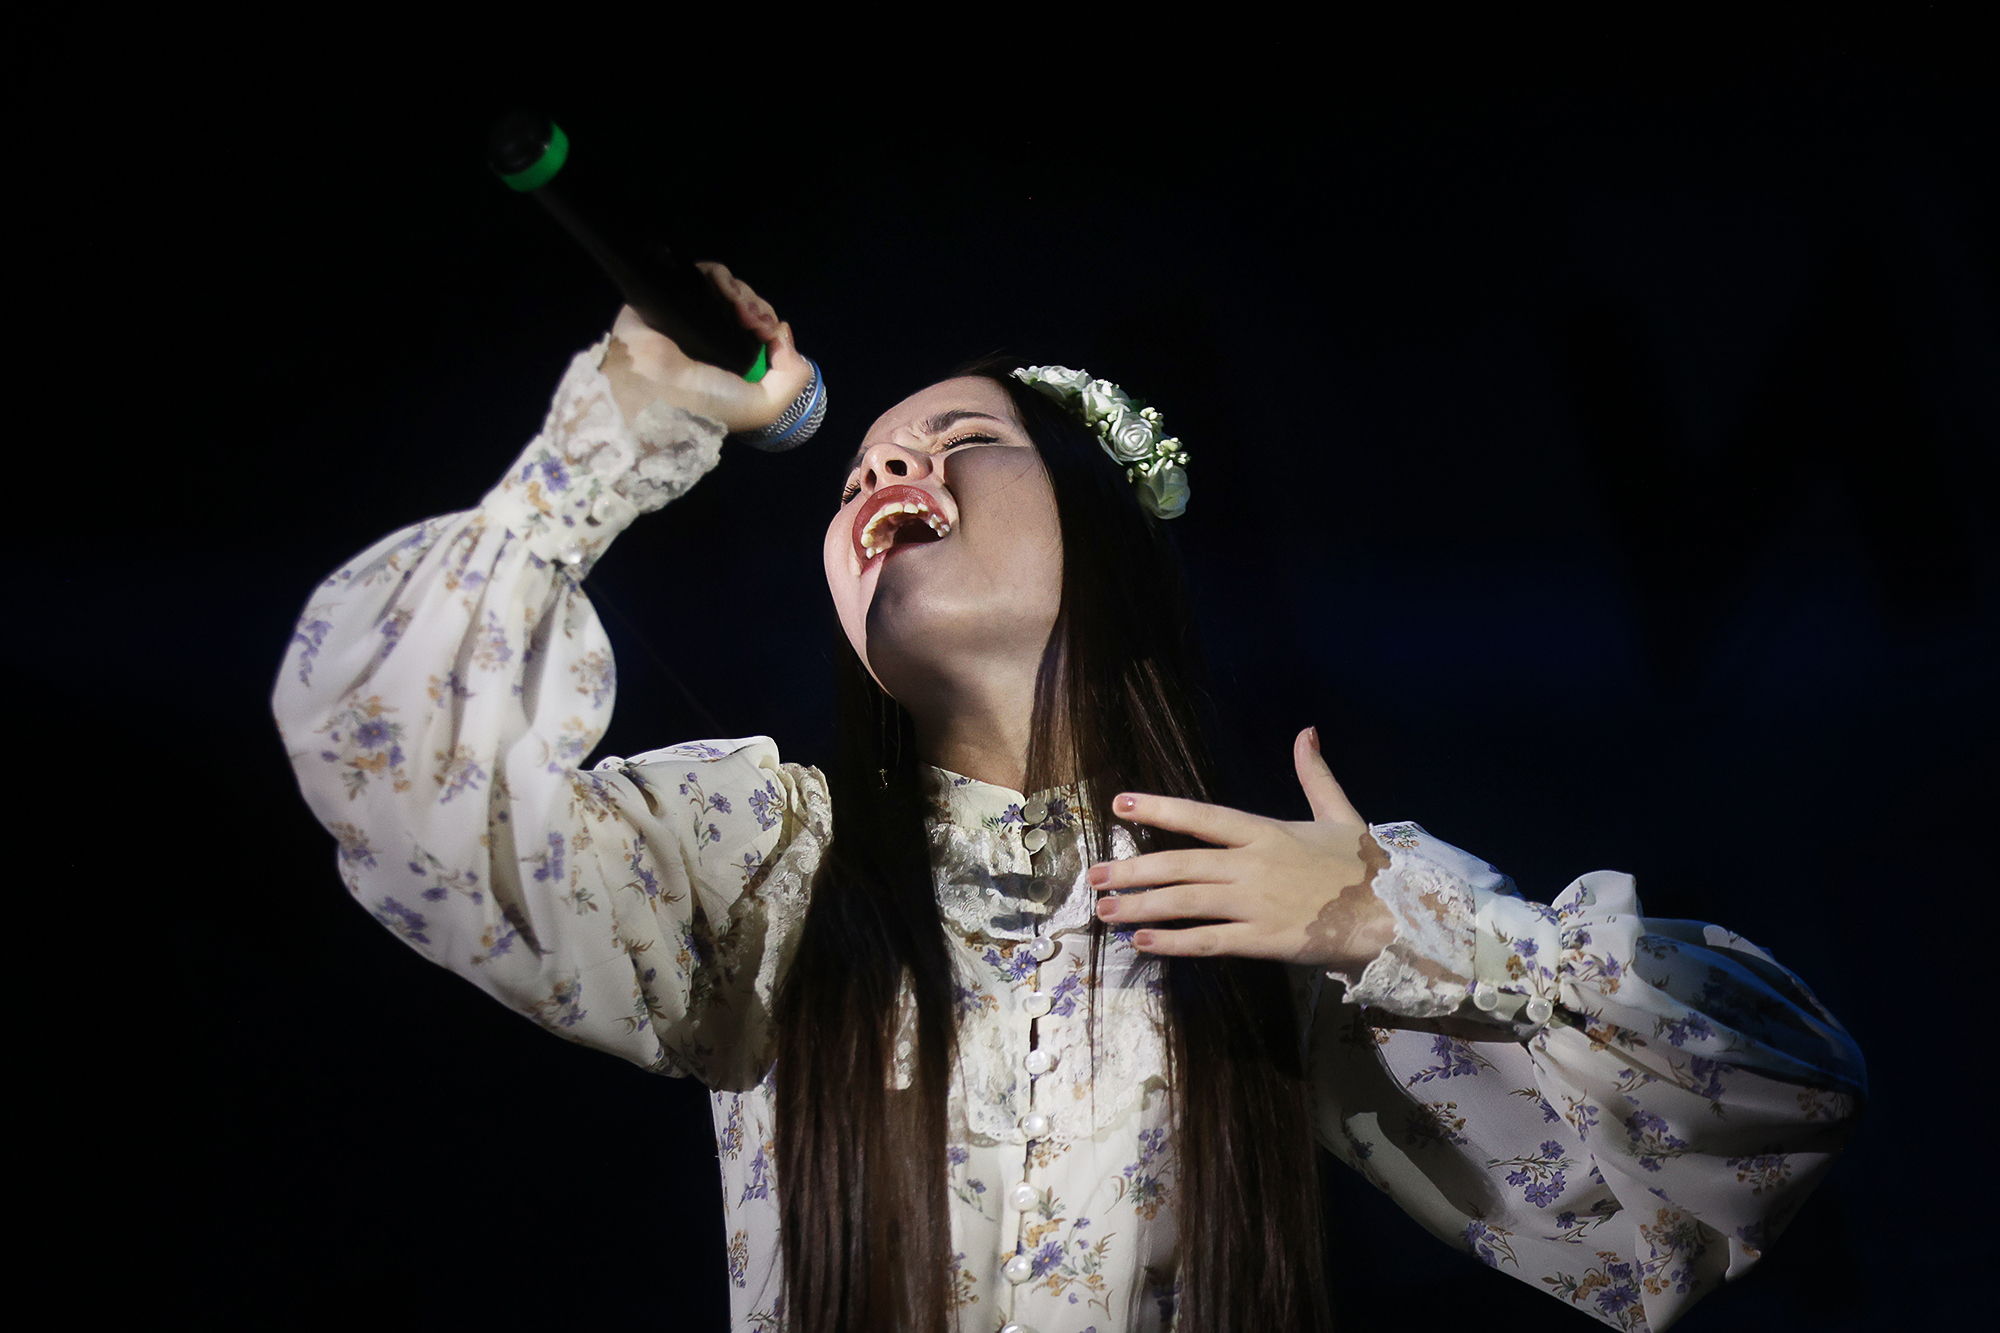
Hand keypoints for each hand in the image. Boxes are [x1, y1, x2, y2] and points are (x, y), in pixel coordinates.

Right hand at [600, 262, 813, 434]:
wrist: (653, 388)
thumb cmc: (706, 402)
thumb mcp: (764, 407)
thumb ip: (792, 378)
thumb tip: (784, 334)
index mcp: (733, 364)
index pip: (762, 334)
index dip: (772, 329)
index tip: (771, 334)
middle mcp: (715, 339)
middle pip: (750, 309)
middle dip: (760, 312)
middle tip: (757, 325)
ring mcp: (694, 315)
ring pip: (731, 290)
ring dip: (744, 295)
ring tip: (740, 310)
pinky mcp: (676, 293)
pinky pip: (706, 274)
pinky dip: (722, 277)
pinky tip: (725, 293)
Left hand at [1089, 727, 1395, 972]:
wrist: (1395, 915)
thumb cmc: (1364, 866)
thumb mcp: (1340, 813)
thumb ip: (1315, 774)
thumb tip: (1307, 731)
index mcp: (1266, 831)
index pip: (1202, 815)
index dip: (1159, 807)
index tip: (1119, 803)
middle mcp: (1252, 864)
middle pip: (1180, 863)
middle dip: (1133, 870)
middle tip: (1094, 876)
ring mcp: (1255, 903)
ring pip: (1185, 902)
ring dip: (1141, 907)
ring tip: (1105, 912)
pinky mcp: (1262, 940)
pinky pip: (1209, 941)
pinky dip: (1173, 943)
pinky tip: (1143, 944)